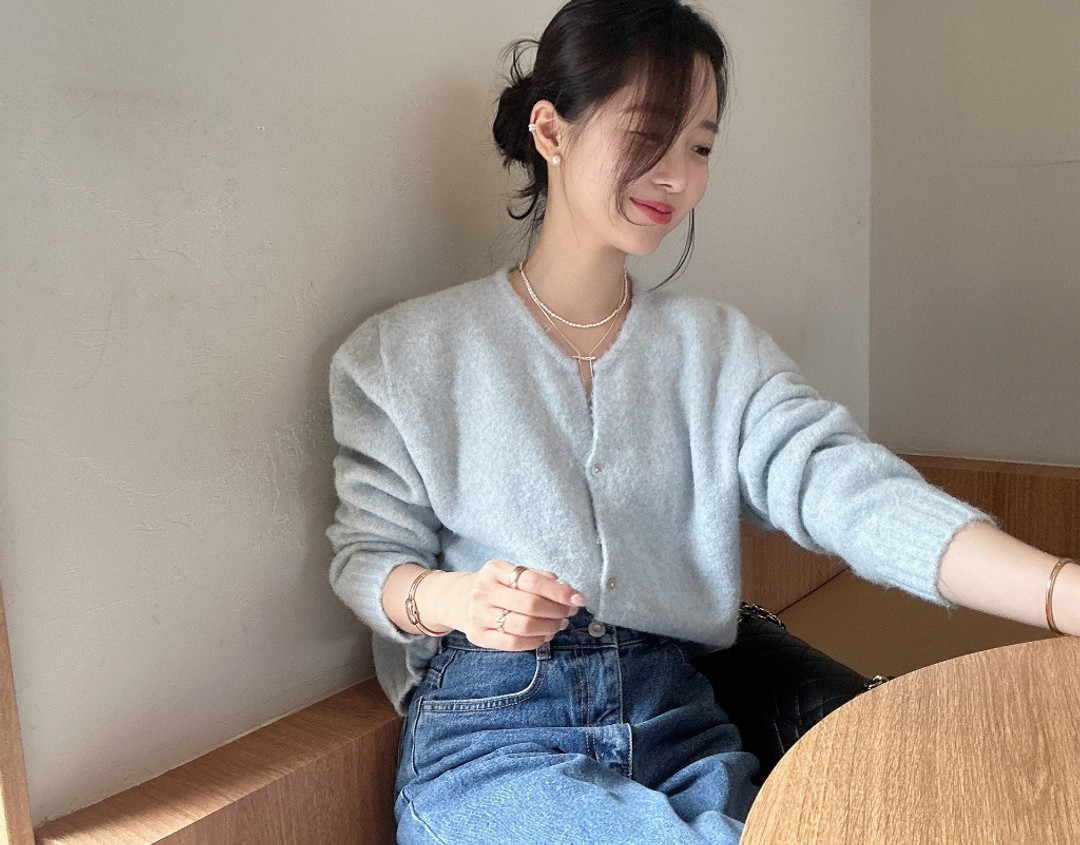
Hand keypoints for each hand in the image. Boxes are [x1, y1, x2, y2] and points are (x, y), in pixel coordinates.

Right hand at [431, 559, 586, 650]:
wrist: (457, 600)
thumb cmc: (495, 585)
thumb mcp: (512, 573)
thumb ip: (540, 578)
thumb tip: (568, 589)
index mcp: (495, 570)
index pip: (532, 581)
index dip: (559, 592)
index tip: (578, 599)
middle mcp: (484, 591)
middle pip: (530, 605)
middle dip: (557, 611)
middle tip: (569, 613)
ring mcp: (479, 615)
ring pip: (523, 626)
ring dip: (549, 627)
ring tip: (559, 624)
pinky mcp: (478, 636)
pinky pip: (513, 644)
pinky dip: (535, 642)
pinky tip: (545, 635)